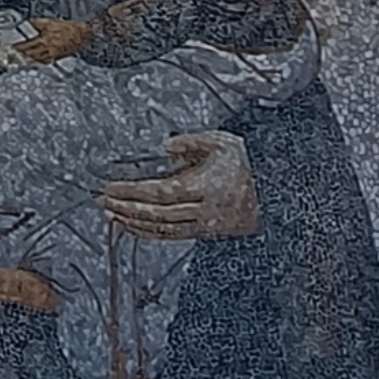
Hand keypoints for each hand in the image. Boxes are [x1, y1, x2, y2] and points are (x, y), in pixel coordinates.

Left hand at [13, 16, 93, 65]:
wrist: (81, 35)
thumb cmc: (67, 28)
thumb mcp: (49, 22)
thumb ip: (36, 24)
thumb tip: (27, 24)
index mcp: (44, 40)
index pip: (26, 46)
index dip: (17, 48)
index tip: (10, 48)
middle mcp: (46, 50)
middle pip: (29, 55)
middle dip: (19, 57)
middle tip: (11, 57)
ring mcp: (51, 56)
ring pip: (35, 60)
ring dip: (27, 61)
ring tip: (19, 61)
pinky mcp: (56, 58)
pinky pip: (43, 62)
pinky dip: (37, 62)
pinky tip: (33, 62)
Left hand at [98, 130, 258, 241]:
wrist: (277, 191)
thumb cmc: (249, 164)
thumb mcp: (222, 142)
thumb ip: (191, 143)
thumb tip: (167, 147)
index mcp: (206, 186)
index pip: (160, 192)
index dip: (132, 192)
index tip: (110, 187)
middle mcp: (204, 210)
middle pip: (157, 214)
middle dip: (126, 208)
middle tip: (102, 201)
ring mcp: (205, 225)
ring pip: (163, 229)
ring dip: (133, 223)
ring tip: (112, 215)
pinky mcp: (206, 232)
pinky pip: (172, 236)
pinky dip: (149, 233)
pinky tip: (134, 228)